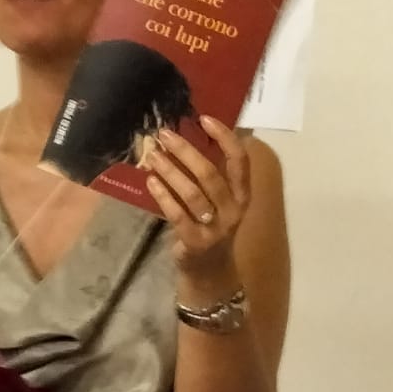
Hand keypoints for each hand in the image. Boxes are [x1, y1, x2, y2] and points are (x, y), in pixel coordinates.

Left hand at [145, 116, 251, 292]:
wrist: (210, 272)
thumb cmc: (211, 229)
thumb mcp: (218, 203)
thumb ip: (208, 177)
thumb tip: (182, 140)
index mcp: (242, 195)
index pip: (239, 161)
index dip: (225, 138)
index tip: (205, 119)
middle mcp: (232, 210)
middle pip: (209, 174)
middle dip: (185, 151)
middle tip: (164, 135)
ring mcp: (215, 228)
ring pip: (192, 193)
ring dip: (170, 171)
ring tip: (152, 155)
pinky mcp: (195, 241)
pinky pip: (177, 214)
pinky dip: (163, 196)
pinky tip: (150, 181)